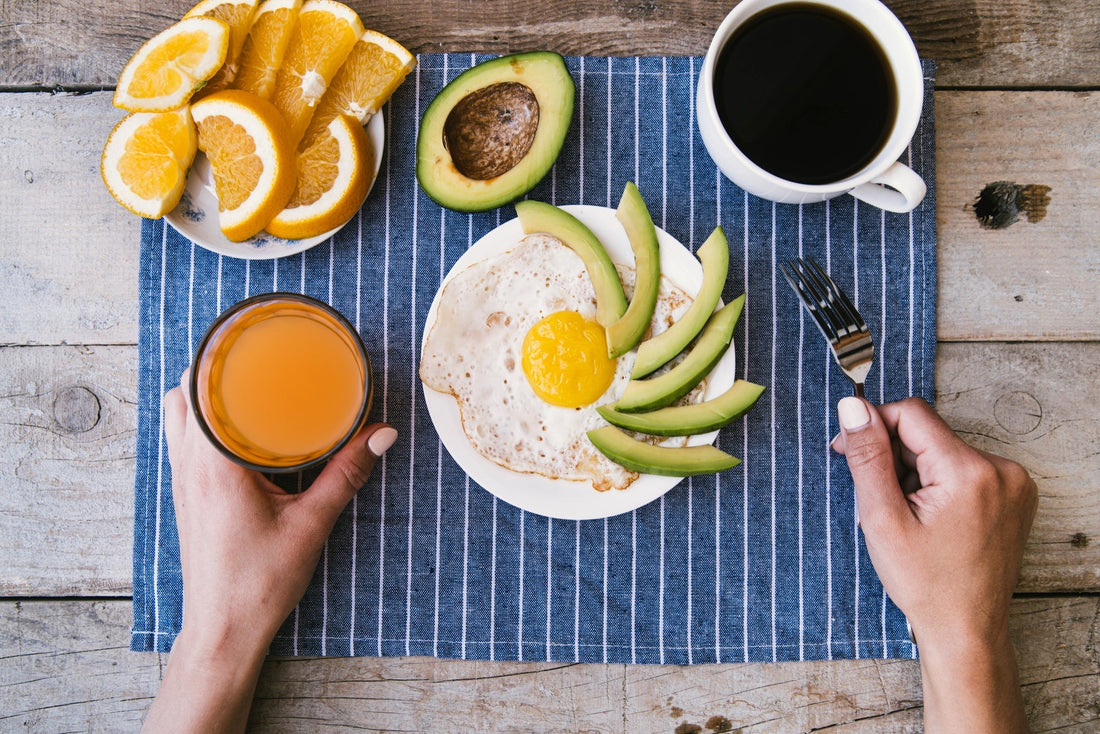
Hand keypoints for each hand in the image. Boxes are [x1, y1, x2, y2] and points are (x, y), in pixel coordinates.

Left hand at [142, 370, 395, 732]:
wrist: (224, 631)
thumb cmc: (258, 584)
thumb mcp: (312, 524)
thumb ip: (347, 473)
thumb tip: (382, 433)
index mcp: (213, 465)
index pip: (199, 389)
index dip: (217, 354)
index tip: (248, 334)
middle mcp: (188, 466)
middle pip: (182, 392)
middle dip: (212, 365)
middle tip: (255, 353)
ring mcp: (181, 481)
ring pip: (176, 415)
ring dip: (203, 392)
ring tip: (245, 382)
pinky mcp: (186, 495)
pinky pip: (182, 440)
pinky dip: (200, 419)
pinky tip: (237, 426)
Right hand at [832, 396, 1035, 733]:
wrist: (966, 628)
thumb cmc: (925, 583)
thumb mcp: (882, 518)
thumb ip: (868, 456)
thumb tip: (852, 407)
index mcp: (969, 471)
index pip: (910, 414)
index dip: (872, 427)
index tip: (848, 452)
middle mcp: (1001, 468)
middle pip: (927, 433)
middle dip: (894, 456)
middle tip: (879, 498)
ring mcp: (1013, 481)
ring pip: (943, 449)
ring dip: (915, 470)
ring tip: (907, 513)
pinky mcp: (1013, 493)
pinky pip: (963, 466)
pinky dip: (938, 481)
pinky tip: (930, 515)